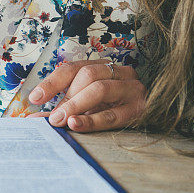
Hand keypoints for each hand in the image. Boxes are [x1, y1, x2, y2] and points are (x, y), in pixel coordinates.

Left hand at [26, 59, 145, 132]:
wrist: (159, 118)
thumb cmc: (117, 110)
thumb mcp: (90, 106)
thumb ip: (66, 110)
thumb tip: (36, 120)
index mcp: (104, 68)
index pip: (73, 68)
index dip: (52, 81)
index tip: (34, 98)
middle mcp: (119, 73)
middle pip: (87, 75)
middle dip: (66, 96)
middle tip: (51, 117)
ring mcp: (131, 89)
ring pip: (99, 88)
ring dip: (76, 105)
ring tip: (61, 120)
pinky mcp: (140, 109)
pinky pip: (113, 113)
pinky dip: (92, 120)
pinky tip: (77, 124)